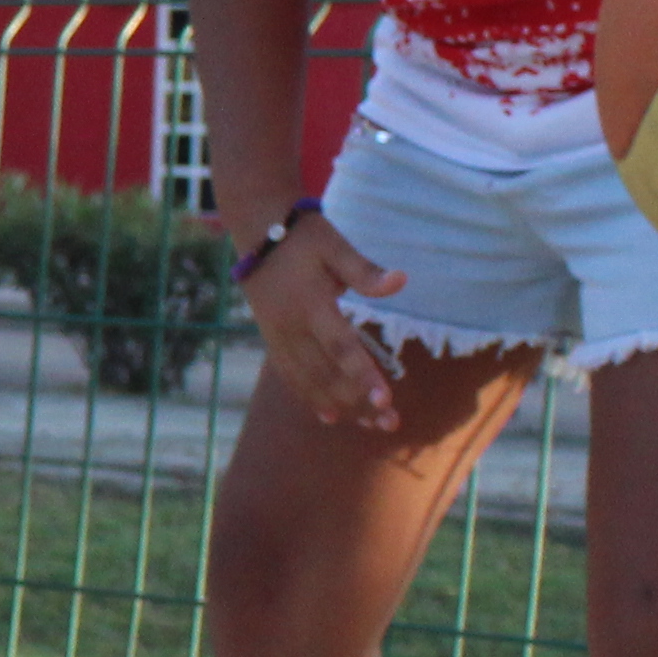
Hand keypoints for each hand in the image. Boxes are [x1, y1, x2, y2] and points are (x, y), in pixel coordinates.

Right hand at [240, 211, 411, 429]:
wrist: (256, 230)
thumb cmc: (304, 237)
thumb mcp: (336, 245)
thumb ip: (365, 270)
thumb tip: (401, 282)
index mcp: (310, 304)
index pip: (341, 347)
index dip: (363, 376)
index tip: (386, 401)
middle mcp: (291, 327)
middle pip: (327, 374)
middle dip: (359, 401)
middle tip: (391, 423)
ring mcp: (278, 335)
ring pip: (309, 381)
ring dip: (340, 405)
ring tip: (370, 425)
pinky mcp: (272, 338)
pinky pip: (291, 376)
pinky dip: (310, 397)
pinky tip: (331, 416)